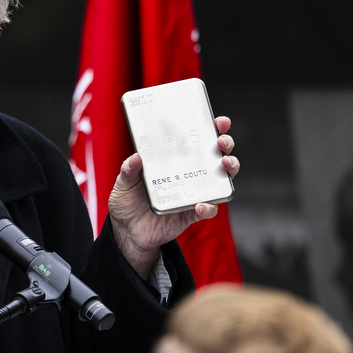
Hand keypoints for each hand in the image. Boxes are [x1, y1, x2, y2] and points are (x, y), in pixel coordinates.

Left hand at [108, 116, 239, 277]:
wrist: (127, 231)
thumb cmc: (128, 201)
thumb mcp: (123, 182)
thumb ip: (128, 170)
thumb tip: (136, 157)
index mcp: (174, 160)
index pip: (197, 140)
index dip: (212, 129)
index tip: (219, 122)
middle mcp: (189, 174)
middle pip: (217, 155)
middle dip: (225, 144)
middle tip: (222, 142)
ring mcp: (193, 193)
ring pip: (222, 180)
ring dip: (229, 170)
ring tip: (224, 164)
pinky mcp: (191, 214)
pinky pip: (208, 209)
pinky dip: (208, 207)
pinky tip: (201, 204)